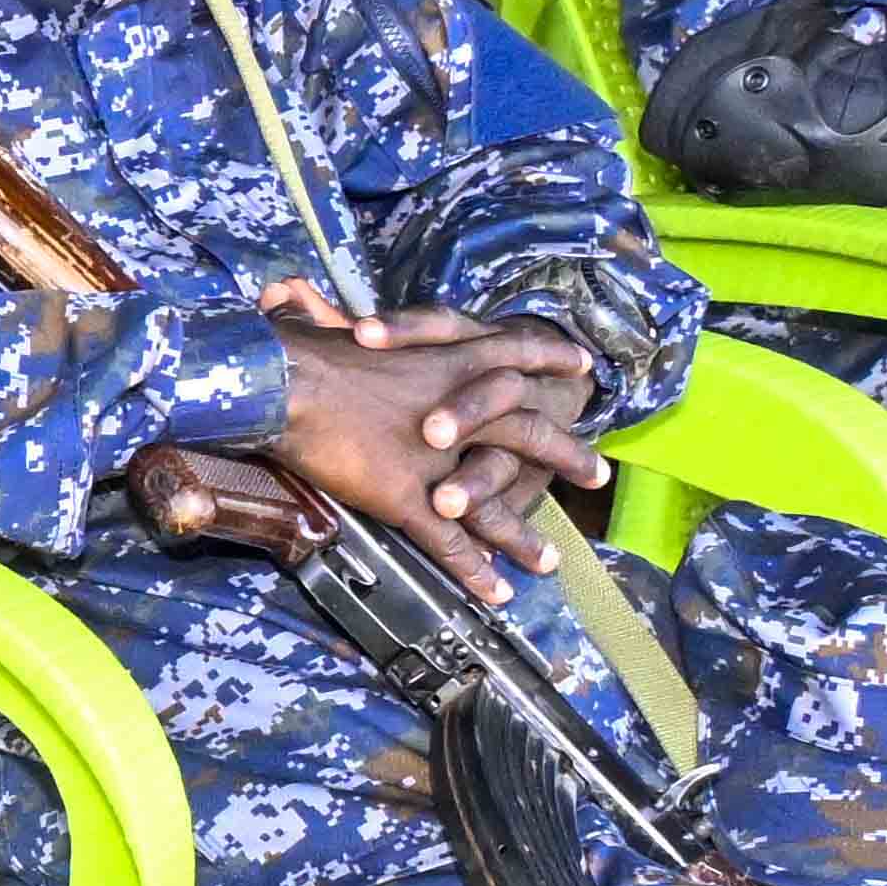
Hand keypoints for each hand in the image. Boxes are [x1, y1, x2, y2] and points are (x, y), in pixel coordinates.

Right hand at [260, 302, 610, 577]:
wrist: (287, 383)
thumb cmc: (306, 350)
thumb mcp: (345, 326)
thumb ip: (348, 319)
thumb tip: (306, 294)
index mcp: (451, 360)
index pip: (518, 355)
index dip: (551, 362)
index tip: (583, 367)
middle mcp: (461, 409)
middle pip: (530, 433)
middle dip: (568, 457)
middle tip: (599, 475)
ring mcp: (438, 459)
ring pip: (498, 501)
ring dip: (525, 537)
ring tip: (550, 564)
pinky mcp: (409, 498)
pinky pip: (452, 542)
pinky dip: (475, 570)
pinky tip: (496, 591)